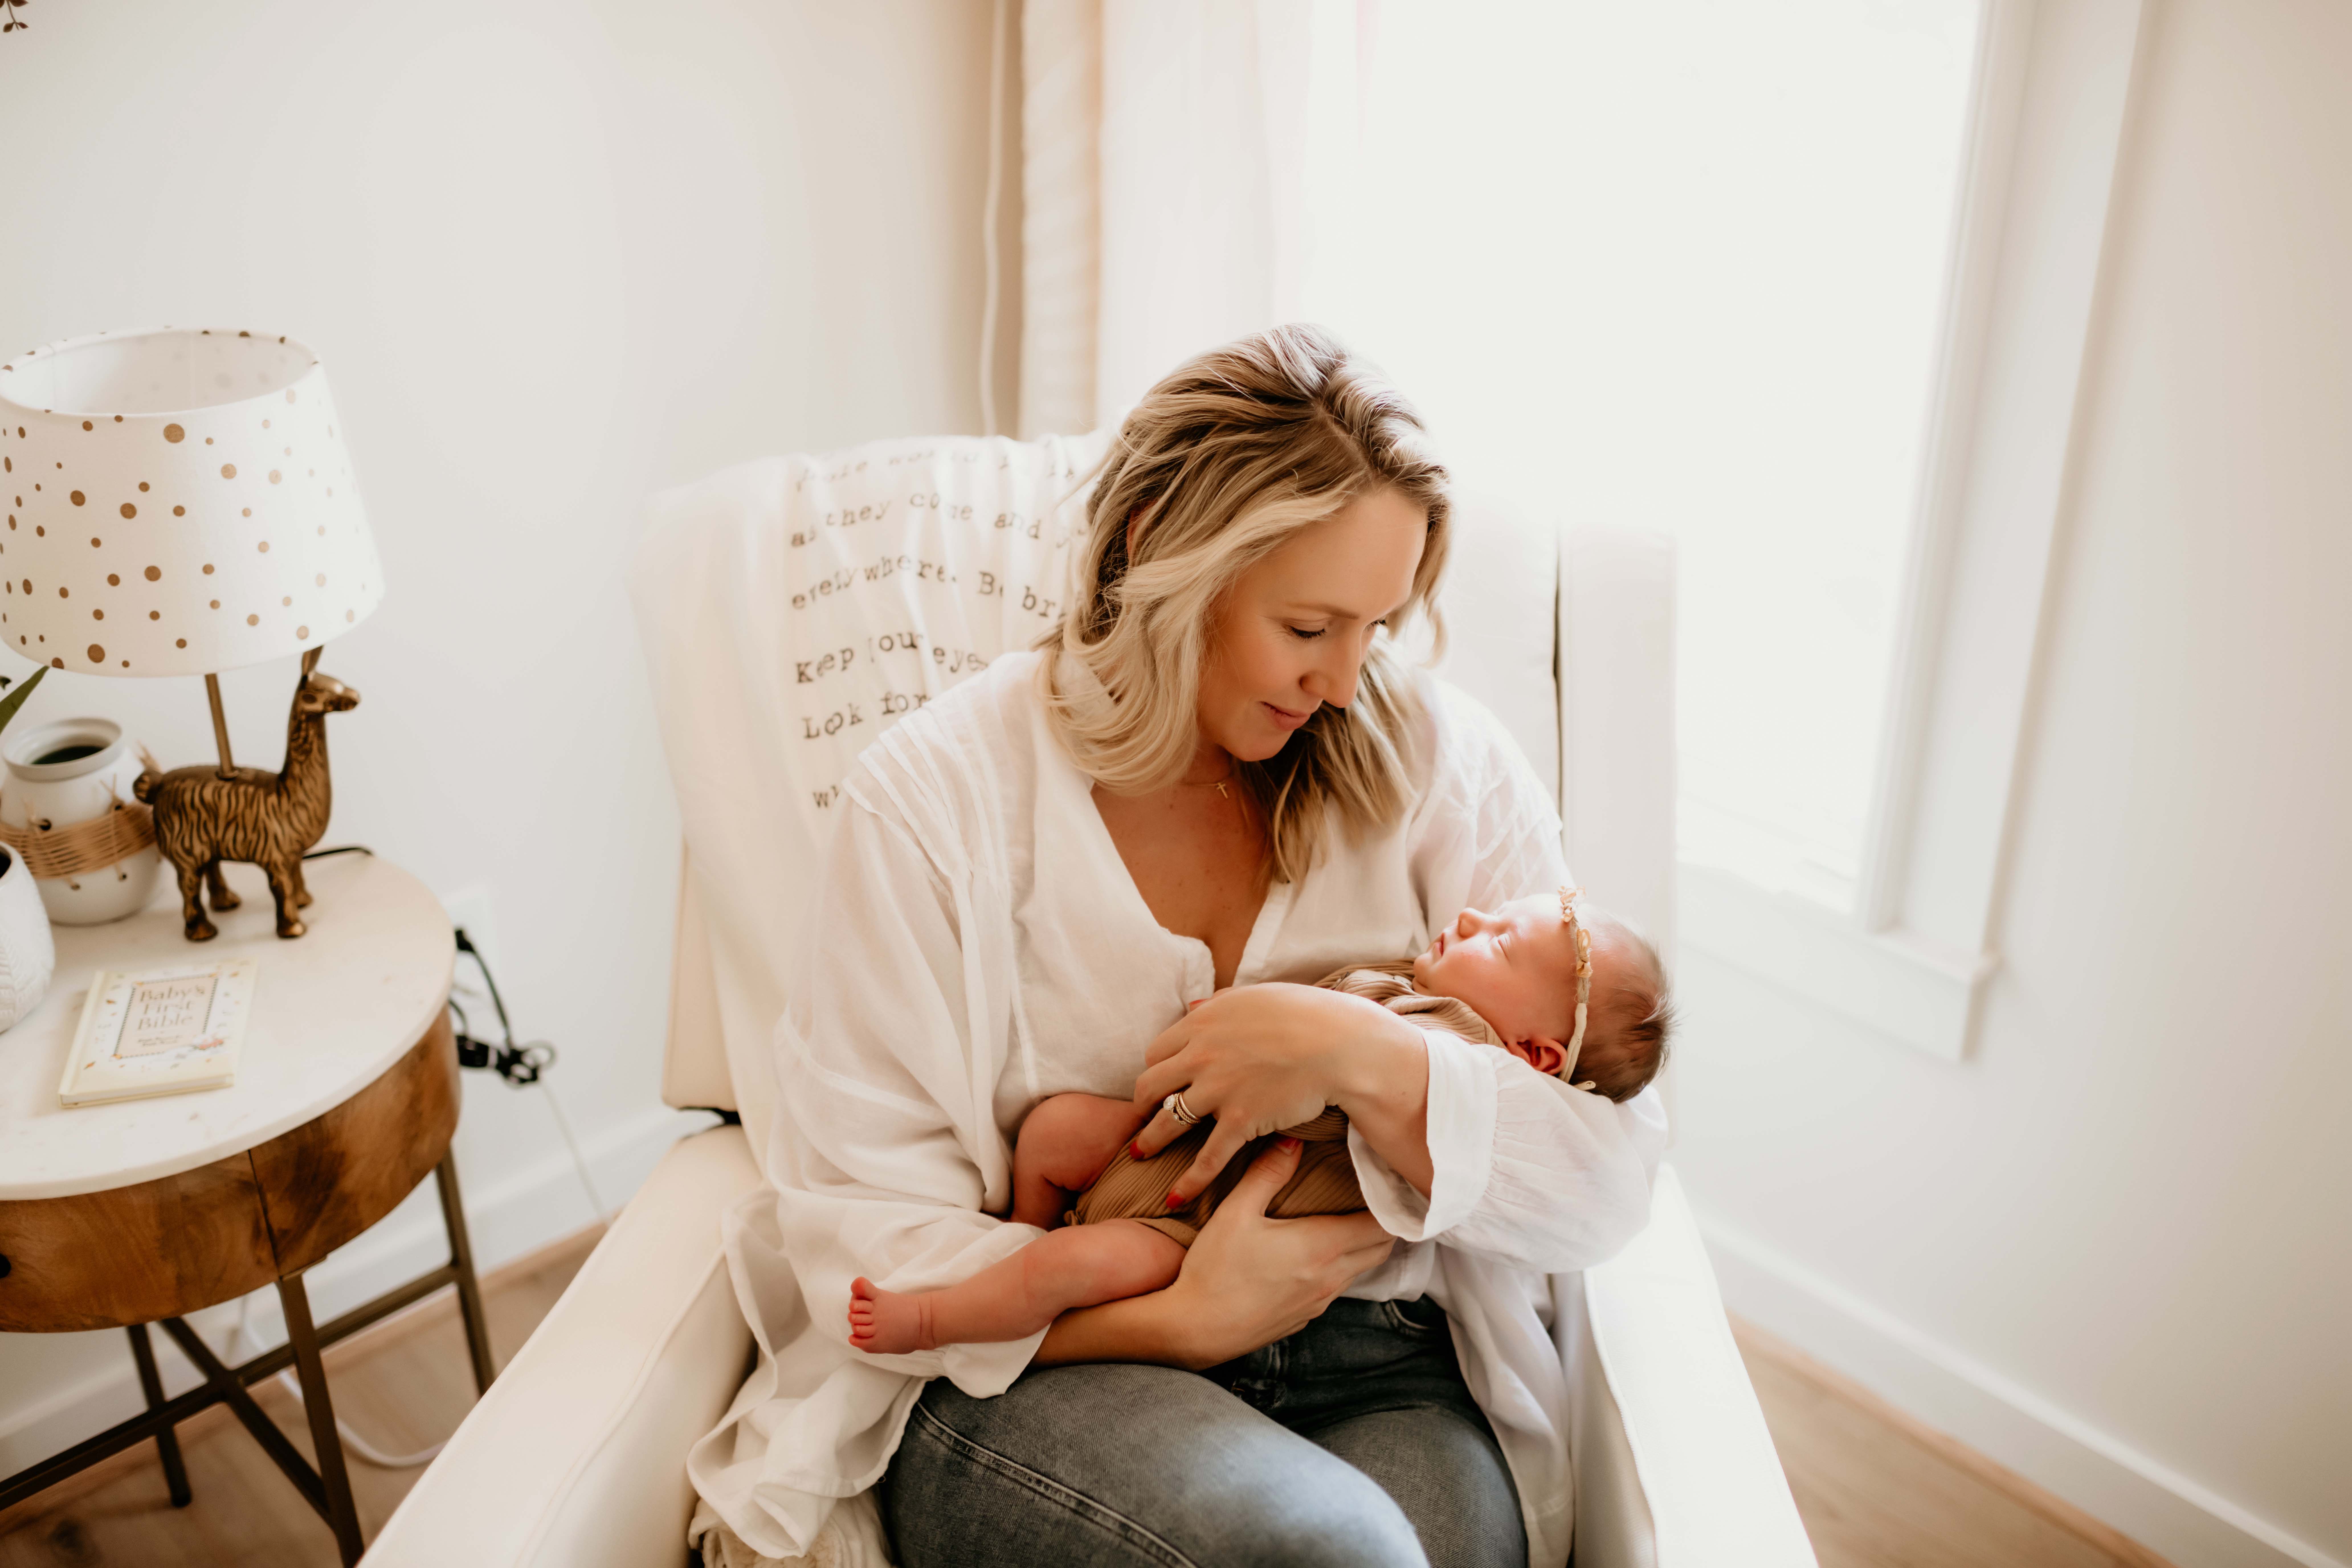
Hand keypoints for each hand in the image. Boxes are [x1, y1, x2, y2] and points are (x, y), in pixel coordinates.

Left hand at [1131, 983, 1423, 1206]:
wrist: (1341, 1046)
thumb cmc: (1307, 1015)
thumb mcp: (1256, 997)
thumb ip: (1220, 1004)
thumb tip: (1193, 1006)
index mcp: (1203, 1023)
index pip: (1158, 1050)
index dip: (1155, 1068)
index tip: (1157, 1083)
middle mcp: (1202, 1055)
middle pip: (1151, 1085)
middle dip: (1141, 1104)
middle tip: (1139, 1118)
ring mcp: (1218, 1090)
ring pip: (1168, 1122)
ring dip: (1150, 1140)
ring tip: (1139, 1154)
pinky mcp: (1241, 1122)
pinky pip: (1206, 1159)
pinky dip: (1188, 1182)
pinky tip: (1175, 1198)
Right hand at [1157, 1138, 1395, 1366]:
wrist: (1195, 1330)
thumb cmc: (1213, 1271)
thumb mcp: (1235, 1213)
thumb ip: (1267, 1173)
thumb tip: (1292, 1139)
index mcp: (1322, 1247)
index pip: (1382, 1225)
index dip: (1393, 1204)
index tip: (1390, 1183)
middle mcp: (1330, 1277)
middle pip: (1381, 1248)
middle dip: (1385, 1223)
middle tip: (1378, 1197)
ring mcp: (1319, 1302)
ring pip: (1360, 1269)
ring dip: (1362, 1246)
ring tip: (1350, 1220)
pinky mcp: (1305, 1318)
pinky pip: (1337, 1288)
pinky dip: (1340, 1267)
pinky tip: (1317, 1254)